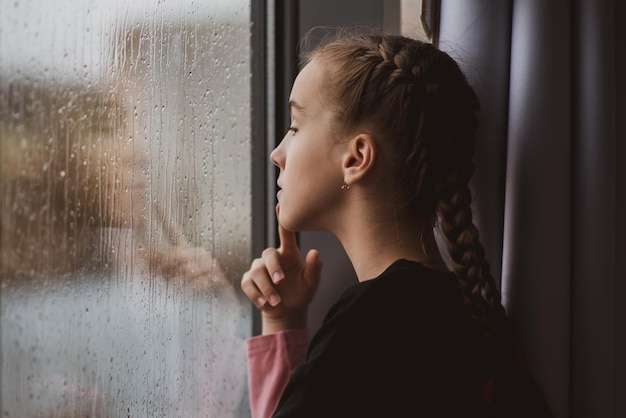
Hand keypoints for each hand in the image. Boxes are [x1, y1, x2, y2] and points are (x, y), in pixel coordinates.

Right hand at [240, 204, 321, 333]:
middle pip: (268, 254)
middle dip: (273, 268)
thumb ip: (315, 269)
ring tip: (277, 301)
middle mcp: (273, 258)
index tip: (280, 204)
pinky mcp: (249, 281)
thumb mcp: (312, 283)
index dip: (282, 219)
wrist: (288, 311)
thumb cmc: (302, 293)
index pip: (285, 233)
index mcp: (289, 253)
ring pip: (257, 271)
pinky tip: (265, 303)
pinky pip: (247, 283)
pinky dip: (256, 294)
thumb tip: (315, 252)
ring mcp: (259, 268)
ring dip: (267, 287)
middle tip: (280, 281)